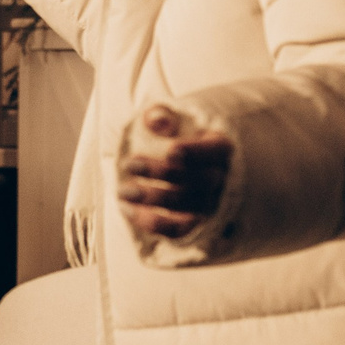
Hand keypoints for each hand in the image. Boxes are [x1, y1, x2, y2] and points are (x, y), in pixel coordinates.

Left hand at [118, 105, 232, 241]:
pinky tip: (129, 211)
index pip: (215, 152)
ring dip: (151, 199)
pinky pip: (178, 230)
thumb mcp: (172, 120)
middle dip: (160, 173)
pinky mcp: (195, 225)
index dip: (195, 153)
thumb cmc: (177, 137)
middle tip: (128, 164)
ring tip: (122, 191)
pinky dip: (152, 223)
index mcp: (221, 149)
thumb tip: (155, 120)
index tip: (171, 151)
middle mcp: (222, 179)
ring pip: (186, 205)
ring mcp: (211, 204)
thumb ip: (162, 115)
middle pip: (197, 180)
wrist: (188, 167)